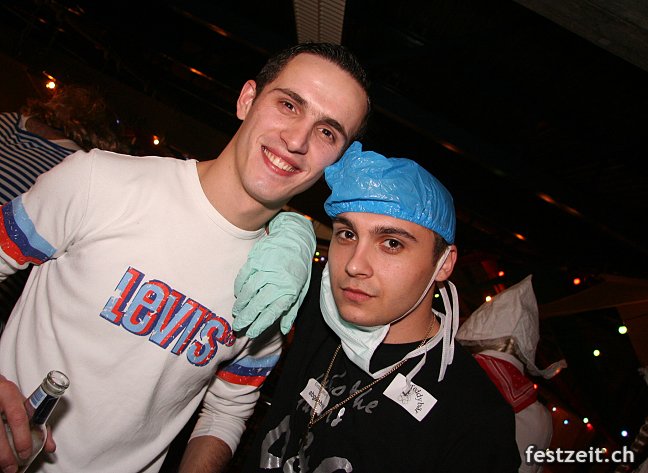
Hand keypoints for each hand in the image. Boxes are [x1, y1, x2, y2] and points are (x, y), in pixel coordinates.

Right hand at [0, 375, 32, 471]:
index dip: (23, 438)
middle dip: (6, 454)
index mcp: (8, 393)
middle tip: (12, 468)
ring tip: (3, 467)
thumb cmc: (5, 396)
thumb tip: (50, 447)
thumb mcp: (21, 403)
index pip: (18, 417)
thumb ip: (37, 422)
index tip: (26, 453)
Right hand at [232, 212, 315, 337]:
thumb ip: (291, 310)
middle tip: (238, 326)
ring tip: (237, 313)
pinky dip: (239, 288)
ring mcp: (265, 270)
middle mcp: (277, 281)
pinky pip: (243, 277)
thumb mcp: (300, 290)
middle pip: (257, 304)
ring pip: (248, 292)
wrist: (294, 239)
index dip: (260, 325)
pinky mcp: (256, 260)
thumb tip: (283, 329)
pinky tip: (238, 295)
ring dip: (241, 305)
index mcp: (289, 291)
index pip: (272, 313)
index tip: (251, 333)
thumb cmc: (298, 267)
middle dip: (246, 318)